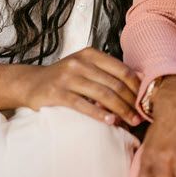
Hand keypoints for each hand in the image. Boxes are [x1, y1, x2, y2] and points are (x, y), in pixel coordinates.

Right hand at [20, 46, 141, 126]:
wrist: (30, 83)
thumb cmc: (64, 78)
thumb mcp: (85, 68)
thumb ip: (107, 72)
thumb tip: (139, 82)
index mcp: (91, 54)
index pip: (122, 70)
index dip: (137, 87)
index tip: (146, 101)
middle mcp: (80, 62)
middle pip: (115, 84)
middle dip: (131, 102)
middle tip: (141, 117)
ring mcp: (68, 77)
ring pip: (103, 94)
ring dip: (120, 110)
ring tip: (130, 122)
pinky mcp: (57, 93)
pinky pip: (83, 105)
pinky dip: (99, 114)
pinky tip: (111, 121)